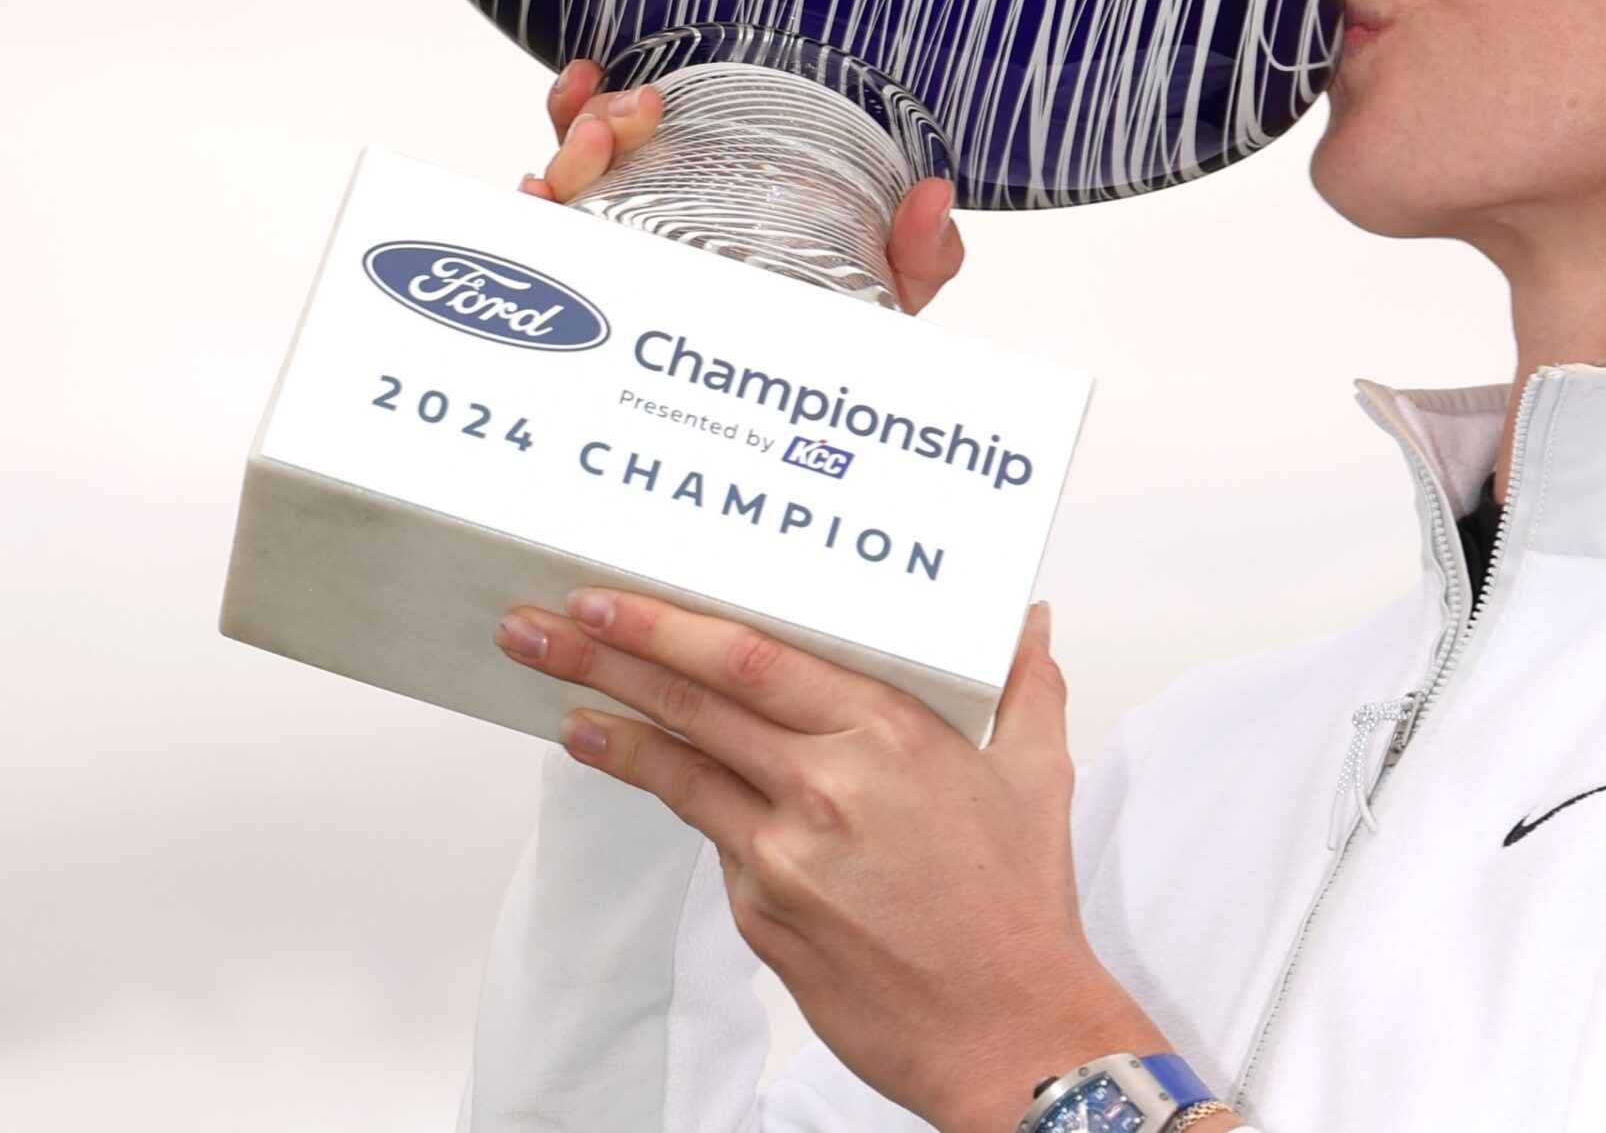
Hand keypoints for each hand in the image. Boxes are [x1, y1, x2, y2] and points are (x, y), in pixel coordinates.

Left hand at [491, 590, 1175, 1132]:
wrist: (1008, 1031)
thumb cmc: (1020, 909)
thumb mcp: (1037, 777)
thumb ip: (1026, 687)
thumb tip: (1026, 623)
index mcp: (891, 735)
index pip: (755, 659)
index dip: (669, 626)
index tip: (610, 600)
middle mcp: (828, 787)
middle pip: (695, 704)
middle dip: (606, 658)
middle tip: (541, 628)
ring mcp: (785, 855)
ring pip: (681, 774)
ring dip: (611, 730)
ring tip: (561, 700)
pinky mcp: (762, 914)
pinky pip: (713, 840)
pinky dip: (677, 800)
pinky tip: (644, 773)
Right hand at [523, 58, 967, 313]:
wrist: (833, 416)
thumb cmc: (840, 330)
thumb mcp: (886, 282)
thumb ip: (917, 248)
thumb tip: (934, 198)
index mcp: (699, 204)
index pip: (631, 143)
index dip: (604, 105)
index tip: (612, 77)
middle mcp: (645, 232)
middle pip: (584, 165)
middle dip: (590, 124)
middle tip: (629, 113)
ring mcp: (624, 270)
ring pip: (561, 206)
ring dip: (565, 161)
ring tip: (589, 147)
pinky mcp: (610, 316)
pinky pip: (551, 268)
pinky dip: (529, 226)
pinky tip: (534, 201)